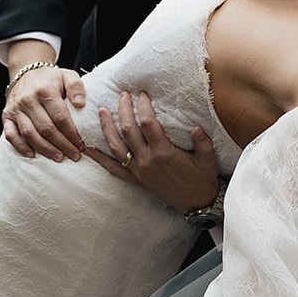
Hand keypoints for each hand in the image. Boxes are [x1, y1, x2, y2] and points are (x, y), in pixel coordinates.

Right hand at [2, 63, 87, 160]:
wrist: (26, 72)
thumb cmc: (50, 79)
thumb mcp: (67, 76)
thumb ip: (76, 87)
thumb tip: (80, 104)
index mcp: (45, 90)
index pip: (60, 117)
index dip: (71, 133)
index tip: (81, 144)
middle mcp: (28, 99)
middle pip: (46, 128)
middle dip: (62, 144)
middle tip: (74, 155)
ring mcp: (16, 109)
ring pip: (30, 134)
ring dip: (45, 149)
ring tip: (58, 157)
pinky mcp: (7, 115)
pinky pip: (11, 134)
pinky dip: (20, 147)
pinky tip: (32, 155)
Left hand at [86, 89, 219, 211]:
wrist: (196, 203)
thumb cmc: (203, 178)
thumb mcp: (208, 159)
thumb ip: (203, 142)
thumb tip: (196, 127)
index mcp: (164, 153)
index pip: (148, 124)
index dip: (143, 106)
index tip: (142, 94)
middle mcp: (147, 161)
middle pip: (128, 131)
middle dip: (123, 110)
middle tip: (122, 95)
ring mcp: (138, 171)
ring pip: (116, 147)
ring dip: (107, 128)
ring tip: (102, 111)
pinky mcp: (135, 180)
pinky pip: (112, 168)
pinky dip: (99, 158)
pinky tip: (89, 148)